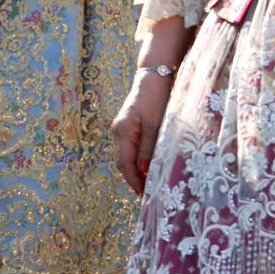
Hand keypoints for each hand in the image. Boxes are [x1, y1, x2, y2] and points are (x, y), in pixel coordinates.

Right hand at [113, 71, 172, 193]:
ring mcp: (120, 129)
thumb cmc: (156, 99)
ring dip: (136, 171)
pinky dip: (137, 161)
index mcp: (123, 132)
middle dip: (135, 179)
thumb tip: (144, 171)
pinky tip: (148, 167)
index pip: (125, 164)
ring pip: (126, 157)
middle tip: (150, 195)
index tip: (145, 196)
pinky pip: (130, 149)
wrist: (153, 77)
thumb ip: (149, 148)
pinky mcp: (127, 127)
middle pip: (123, 162)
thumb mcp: (156, 124)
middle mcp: (118, 132)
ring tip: (151, 185)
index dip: (134, 181)